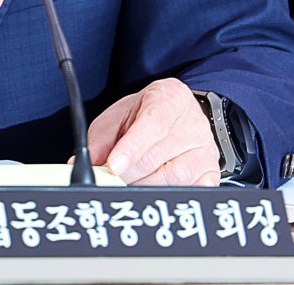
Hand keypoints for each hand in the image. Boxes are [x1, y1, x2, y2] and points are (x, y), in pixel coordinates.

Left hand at [87, 78, 219, 186]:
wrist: (176, 117)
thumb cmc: (145, 115)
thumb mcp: (119, 116)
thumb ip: (100, 139)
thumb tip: (83, 163)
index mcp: (171, 98)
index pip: (153, 124)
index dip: (131, 148)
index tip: (113, 165)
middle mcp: (194, 123)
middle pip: (158, 156)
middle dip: (127, 173)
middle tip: (107, 180)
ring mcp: (205, 150)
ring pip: (173, 178)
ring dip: (143, 185)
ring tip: (127, 183)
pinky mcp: (210, 173)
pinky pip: (189, 191)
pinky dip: (167, 195)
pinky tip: (151, 190)